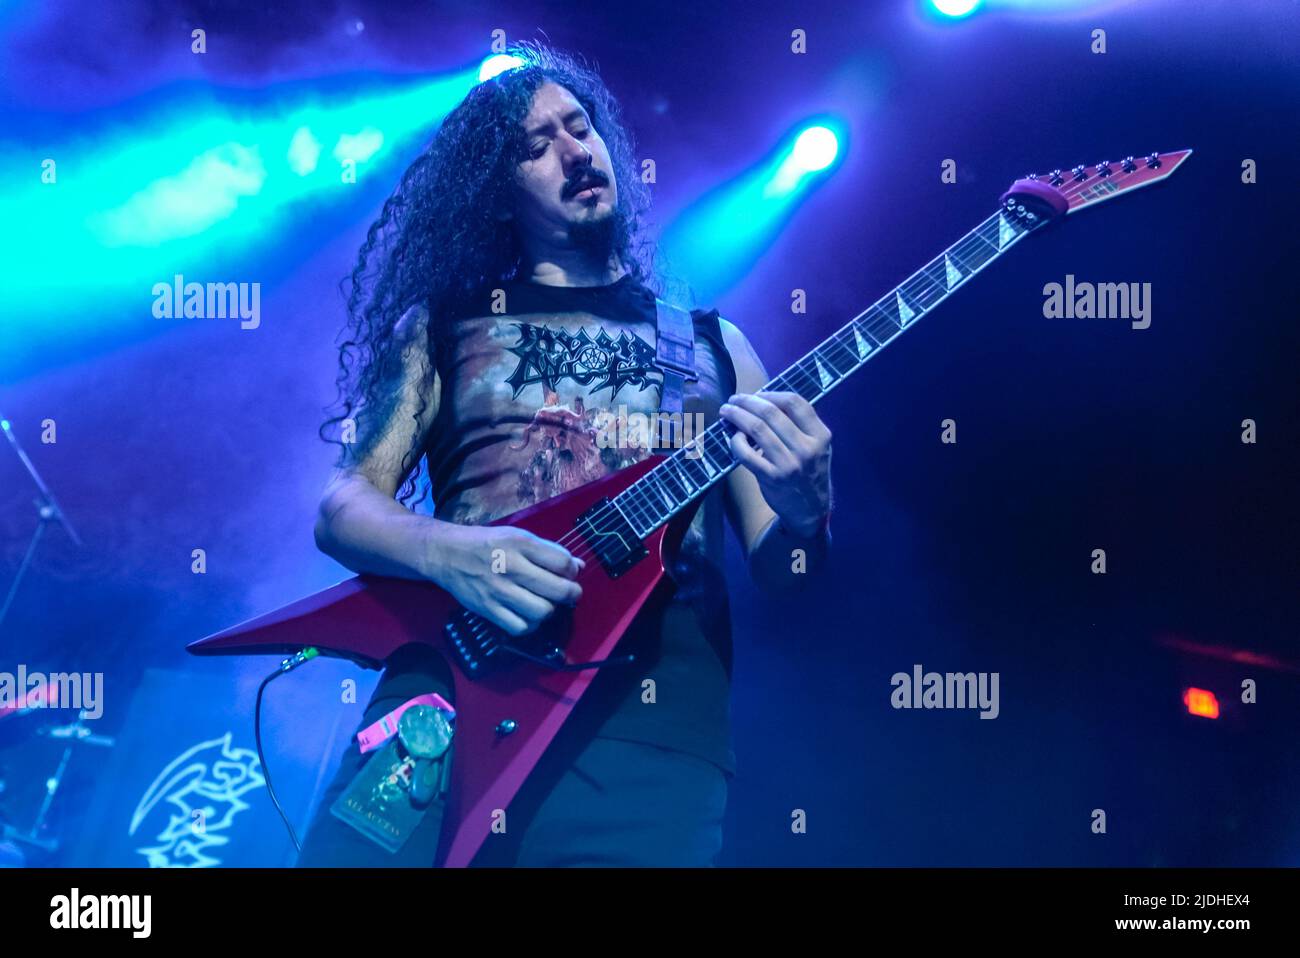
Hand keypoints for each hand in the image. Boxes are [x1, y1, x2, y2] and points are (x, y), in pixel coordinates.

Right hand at [426, 524, 583, 635]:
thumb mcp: (518, 536)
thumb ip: (549, 551)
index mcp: (521, 544)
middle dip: (571, 594)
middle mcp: (511, 567)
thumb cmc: (487, 543)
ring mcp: (498, 590)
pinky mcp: (487, 609)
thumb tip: (578, 566)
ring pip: (542, 612)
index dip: (572, 571)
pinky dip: (530, 624)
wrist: (447, 553)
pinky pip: (520, 627)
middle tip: (568, 593)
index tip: (568, 573)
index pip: (562, 563)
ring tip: (544, 602)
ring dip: (549, 610)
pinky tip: (528, 615)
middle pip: (558, 590)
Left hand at [719, 391, 831, 536]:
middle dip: (747, 401)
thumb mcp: (817, 448)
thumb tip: (763, 401)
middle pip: (771, 413)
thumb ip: (799, 426)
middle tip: (733, 399)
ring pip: (756, 429)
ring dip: (736, 416)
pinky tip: (733, 437)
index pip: (795, 403)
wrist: (810, 511)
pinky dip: (736, 441)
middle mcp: (806, 448)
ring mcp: (789, 463)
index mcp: (820, 435)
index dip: (771, 393)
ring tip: (726, 412)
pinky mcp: (771, 478)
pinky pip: (746, 453)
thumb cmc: (809, 473)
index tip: (757, 394)